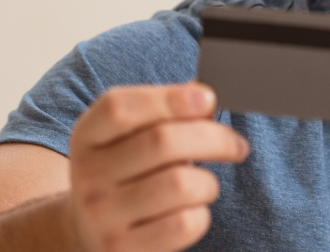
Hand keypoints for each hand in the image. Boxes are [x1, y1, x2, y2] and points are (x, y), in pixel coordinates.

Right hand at [68, 82, 248, 251]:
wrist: (91, 233)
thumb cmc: (129, 173)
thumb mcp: (131, 138)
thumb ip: (165, 113)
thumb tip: (205, 96)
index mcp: (88, 135)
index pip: (122, 107)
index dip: (171, 98)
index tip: (209, 99)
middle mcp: (88, 173)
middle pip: (163, 141)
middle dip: (215, 138)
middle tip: (237, 146)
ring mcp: (102, 214)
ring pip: (181, 183)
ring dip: (209, 182)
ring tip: (205, 185)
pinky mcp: (122, 248)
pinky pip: (185, 223)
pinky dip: (201, 214)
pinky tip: (192, 211)